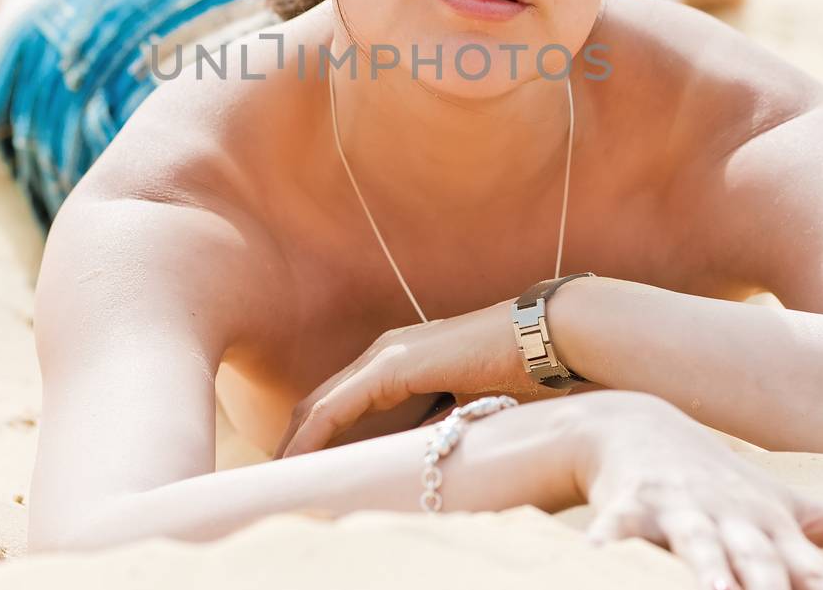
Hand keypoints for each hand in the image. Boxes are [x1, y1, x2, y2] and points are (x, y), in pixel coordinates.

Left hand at [274, 298, 550, 459]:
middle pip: (320, 405)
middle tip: (276, 484)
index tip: (298, 475)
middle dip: (294, 445)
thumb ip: (434, 429)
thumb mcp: (464, 412)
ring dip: (295, 446)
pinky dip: (311, 438)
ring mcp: (385, 356)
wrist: (546, 338)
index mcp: (400, 363)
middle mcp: (384, 355)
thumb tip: (413, 462)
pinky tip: (297, 464)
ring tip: (277, 481)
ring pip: (319, 407)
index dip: (314, 439)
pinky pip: (335, 409)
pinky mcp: (392, 366)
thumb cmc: (519, 374)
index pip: (340, 406)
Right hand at [574, 392, 822, 589]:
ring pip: (694, 548)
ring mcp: (681, 511)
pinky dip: (608, 546)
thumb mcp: (797, 504)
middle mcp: (734, 519)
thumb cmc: (728, 481)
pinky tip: (598, 563)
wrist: (640, 426)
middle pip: (758, 565)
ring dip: (704, 573)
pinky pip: (617, 531)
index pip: (816, 577)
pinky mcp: (628, 506)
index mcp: (775, 527)